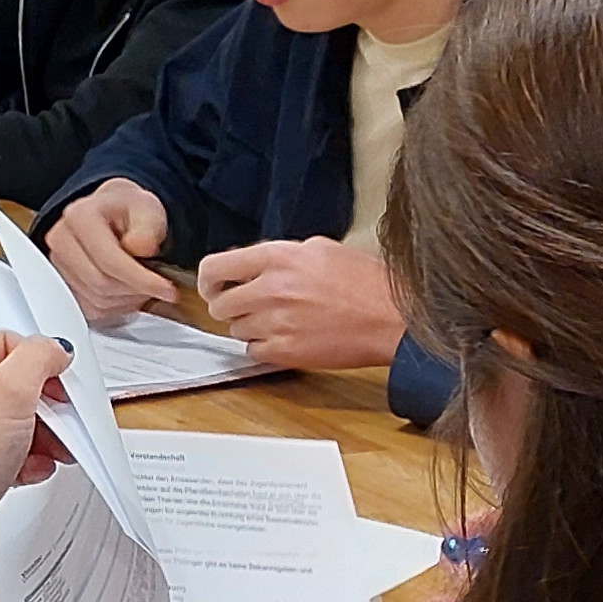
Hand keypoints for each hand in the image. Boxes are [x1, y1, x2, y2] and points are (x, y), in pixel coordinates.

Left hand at [0, 331, 76, 543]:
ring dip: (34, 436)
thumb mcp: (13, 393)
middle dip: (39, 407)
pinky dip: (15, 459)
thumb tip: (50, 348)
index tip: (60, 380)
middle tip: (61, 419)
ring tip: (54, 451)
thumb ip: (38, 357)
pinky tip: (30, 470)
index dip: (36, 361)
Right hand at [40, 181, 175, 327]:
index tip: (166, 288)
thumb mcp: (147, 209)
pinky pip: (93, 311)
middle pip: (101, 284)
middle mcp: (62, 241)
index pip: (109, 260)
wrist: (114, 216)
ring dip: (128, 299)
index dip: (141, 279)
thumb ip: (147, 227)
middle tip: (158, 284)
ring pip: (98, 301)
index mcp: (79, 217)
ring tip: (143, 283)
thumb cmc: (128, 212)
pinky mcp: (64, 287)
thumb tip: (139, 248)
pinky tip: (127, 291)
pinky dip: (116, 307)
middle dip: (136, 289)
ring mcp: (60, 266)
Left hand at [191, 238, 405, 370]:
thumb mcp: (323, 249)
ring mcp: (275, 322)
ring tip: (282, 320)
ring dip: (251, 327)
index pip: (214, 267)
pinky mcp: (285, 351)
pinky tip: (289, 337)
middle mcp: (271, 288)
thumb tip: (254, 264)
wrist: (393, 318)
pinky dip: (265, 347)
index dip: (209, 280)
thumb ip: (282, 255)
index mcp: (279, 257)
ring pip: (235, 329)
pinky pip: (252, 351)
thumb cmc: (367, 284)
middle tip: (251, 306)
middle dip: (231, 306)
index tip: (213, 287)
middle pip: (219, 305)